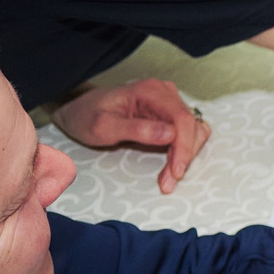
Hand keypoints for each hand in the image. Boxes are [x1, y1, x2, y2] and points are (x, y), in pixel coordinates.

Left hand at [51, 80, 211, 192]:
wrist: (79, 110)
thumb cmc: (86, 116)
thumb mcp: (103, 126)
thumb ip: (135, 129)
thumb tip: (171, 135)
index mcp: (151, 92)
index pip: (181, 118)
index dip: (184, 147)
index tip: (176, 171)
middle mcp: (166, 94)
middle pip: (191, 126)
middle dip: (184, 156)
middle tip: (168, 182)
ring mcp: (170, 103)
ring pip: (194, 132)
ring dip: (185, 156)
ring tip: (168, 178)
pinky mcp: (170, 115)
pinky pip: (188, 134)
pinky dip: (183, 151)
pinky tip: (171, 166)